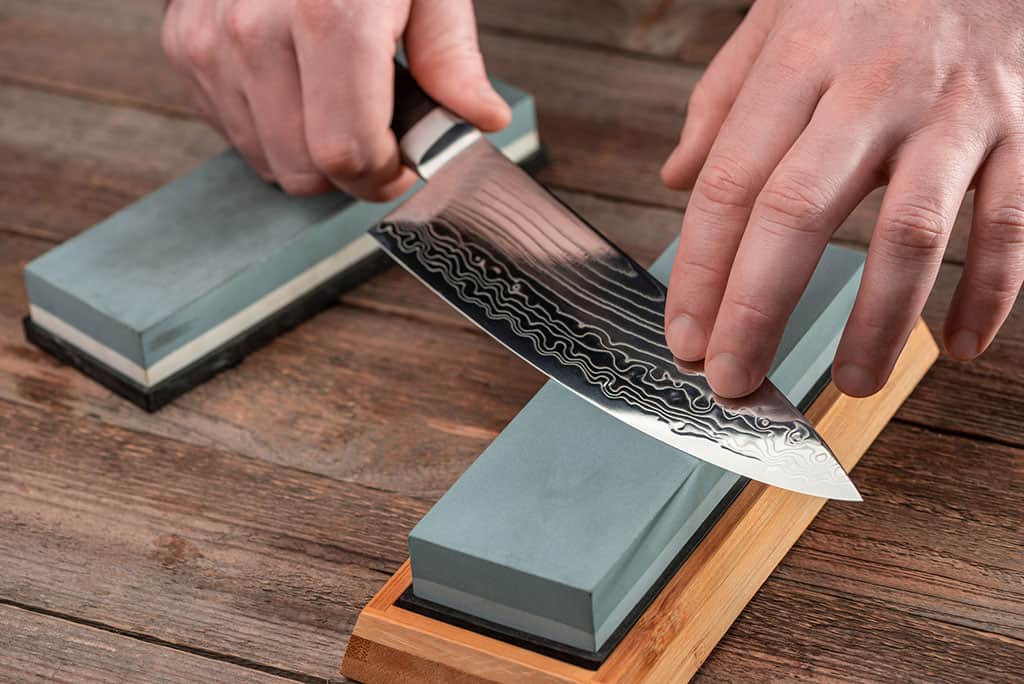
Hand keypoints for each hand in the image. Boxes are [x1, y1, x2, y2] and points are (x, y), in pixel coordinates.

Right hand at [161, 0, 509, 200]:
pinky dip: (271, 126)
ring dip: (309, 151)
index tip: (404, 164)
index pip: (347, 153)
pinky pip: (235, 132)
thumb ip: (450, 56)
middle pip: (306, 170)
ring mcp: (209, 41)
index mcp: (327, 16)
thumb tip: (481, 119)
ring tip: (335, 96)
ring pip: (268, 161)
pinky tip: (296, 82)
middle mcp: (255, 32)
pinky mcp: (182, 46)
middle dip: (351, 171)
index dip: (385, 176)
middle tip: (377, 136)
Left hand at [660, 0, 1023, 396]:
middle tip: (734, 380)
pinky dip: (992, 291)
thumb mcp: (779, 14)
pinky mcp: (1023, 127)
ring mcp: (953, 111)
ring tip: (851, 382)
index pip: (732, 184)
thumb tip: (674, 177)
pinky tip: (962, 345)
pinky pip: (1011, 223)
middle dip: (758, 309)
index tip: (685, 338)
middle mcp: (872, 88)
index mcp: (799, 61)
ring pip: (911, 232)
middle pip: (800, 214)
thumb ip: (722, 99)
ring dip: (879, 321)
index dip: (701, 271)